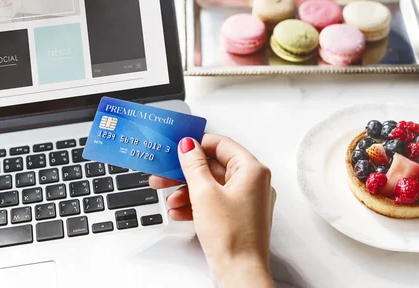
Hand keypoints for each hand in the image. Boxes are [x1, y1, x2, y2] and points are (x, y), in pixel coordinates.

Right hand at [149, 134, 275, 287]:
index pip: (221, 144)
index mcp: (252, 170)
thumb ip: (193, 165)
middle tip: (165, 173)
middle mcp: (253, 183)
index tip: (178, 147)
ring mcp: (245, 200)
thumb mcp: (204, 193)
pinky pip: (214, 201)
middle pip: (213, 166)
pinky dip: (196, 204)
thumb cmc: (232, 237)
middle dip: (186, 172)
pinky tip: (179, 211)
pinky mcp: (237, 216)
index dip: (197, 144)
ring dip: (187, 190)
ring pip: (211, 185)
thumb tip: (188, 145)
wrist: (239, 273)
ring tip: (170, 198)